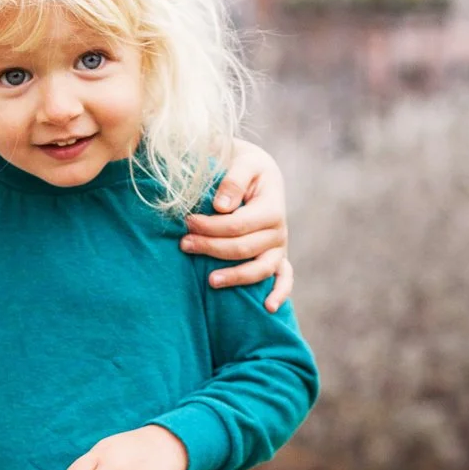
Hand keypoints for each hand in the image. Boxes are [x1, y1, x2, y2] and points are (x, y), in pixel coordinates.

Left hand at [181, 139, 292, 309]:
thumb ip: (233, 181)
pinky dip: (280, 293)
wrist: (256, 172)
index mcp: (271, 207)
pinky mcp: (277, 257)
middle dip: (210, 248)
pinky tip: (267, 308)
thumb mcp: (243, 162)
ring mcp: (279, 247)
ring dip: (235, 277)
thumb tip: (220, 208)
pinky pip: (285, 279)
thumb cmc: (244, 166)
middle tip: (184, 244)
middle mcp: (278, 231)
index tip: (187, 222)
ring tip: (209, 281)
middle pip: (243, 248)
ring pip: (259, 269)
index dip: (210, 227)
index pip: (237, 225)